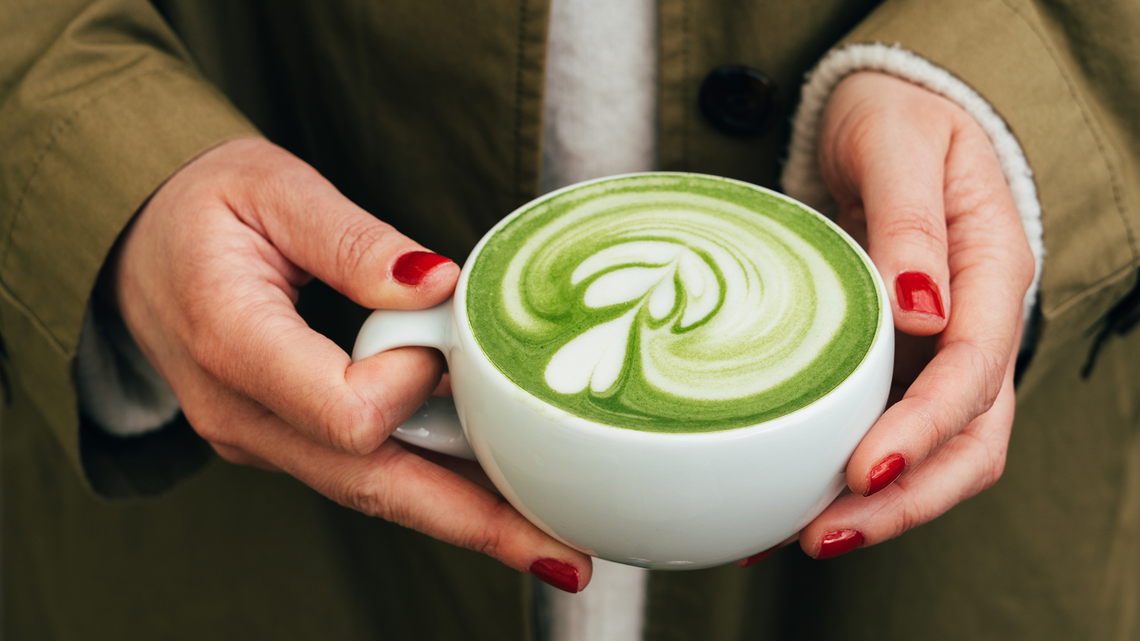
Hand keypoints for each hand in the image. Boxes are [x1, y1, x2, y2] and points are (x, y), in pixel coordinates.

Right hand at [108, 138, 591, 591]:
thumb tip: (439, 284)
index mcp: (233, 344)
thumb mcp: (274, 188)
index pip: (346, 413)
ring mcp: (261, 440)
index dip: (413, 384)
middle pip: (375, 488)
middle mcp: (243, 416)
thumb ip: (353, 239)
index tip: (442, 336)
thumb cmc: (202, 209)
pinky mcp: (283, 442)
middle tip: (564, 555)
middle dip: (474, 522)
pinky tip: (491, 501)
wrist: (138, 245)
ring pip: (375, 495)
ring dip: (462, 520)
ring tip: (547, 539)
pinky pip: (364, 475)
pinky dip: (430, 491)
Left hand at [787, 72, 1032, 559]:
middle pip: (969, 441)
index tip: (865, 470)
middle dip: (904, 500)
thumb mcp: (897, 144)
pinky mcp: (897, 367)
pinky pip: (883, 434)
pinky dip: (840, 481)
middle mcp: (977, 326)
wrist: (879, 121)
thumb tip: (922, 310)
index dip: (923, 429)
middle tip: (823, 534)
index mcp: (993, 272)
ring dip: (877, 508)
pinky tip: (782, 508)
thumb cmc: (891, 122)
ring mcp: (940, 354)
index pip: (973, 370)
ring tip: (797, 537)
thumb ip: (910, 221)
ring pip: (935, 457)